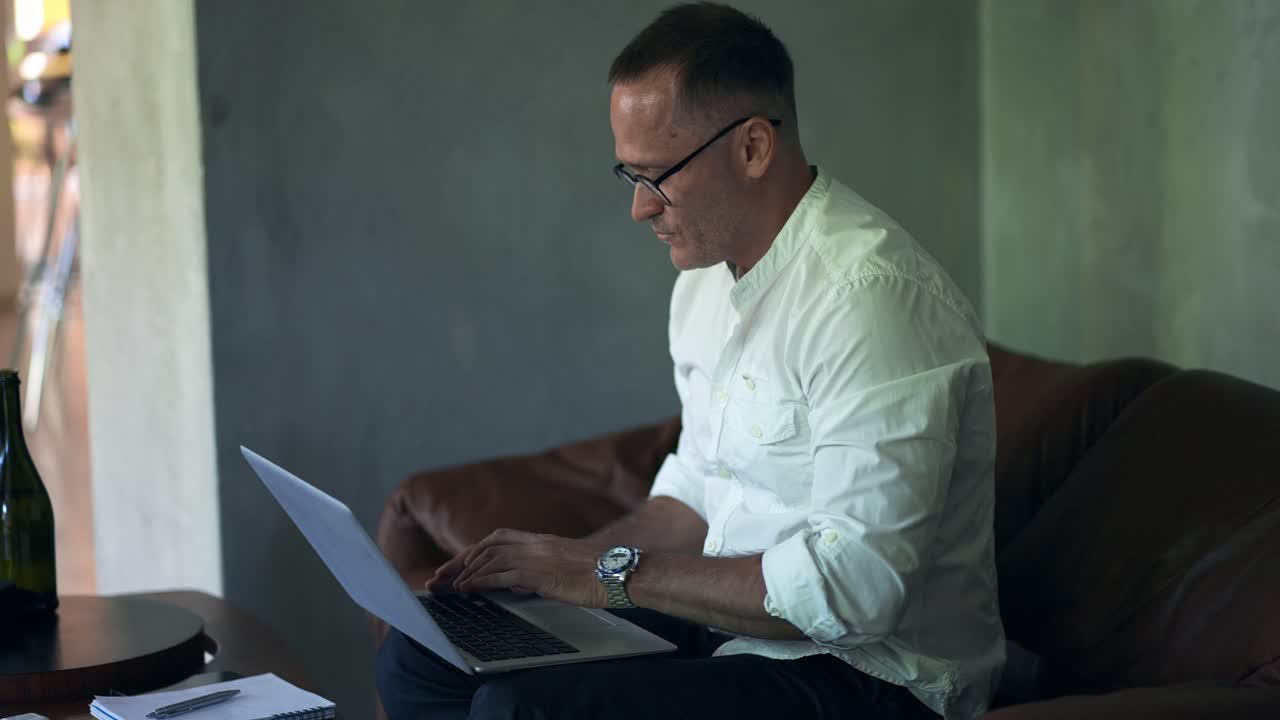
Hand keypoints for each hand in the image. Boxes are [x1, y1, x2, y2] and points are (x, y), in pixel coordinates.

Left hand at [425, 529, 609, 607]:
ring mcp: (537, 556)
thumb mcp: (564, 570)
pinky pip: (500, 574)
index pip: (498, 539)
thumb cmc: (600, 575)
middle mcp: (535, 544)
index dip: (473, 551)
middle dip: (459, 561)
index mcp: (541, 542)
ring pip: (489, 558)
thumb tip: (519, 585)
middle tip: (439, 576)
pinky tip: (466, 589)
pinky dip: (479, 581)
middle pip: (486, 546)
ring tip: (446, 586)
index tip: (456, 565)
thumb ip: (539, 574)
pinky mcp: (539, 572)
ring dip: (463, 572)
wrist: (620, 572)